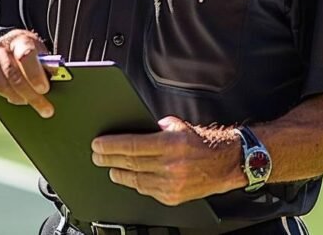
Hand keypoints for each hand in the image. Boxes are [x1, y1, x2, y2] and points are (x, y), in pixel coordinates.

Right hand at [0, 29, 53, 117]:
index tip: (44, 89)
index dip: (35, 74)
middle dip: (30, 94)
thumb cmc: (30, 49)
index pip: (26, 56)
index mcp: (20, 39)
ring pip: (3, 84)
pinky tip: (20, 100)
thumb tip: (57, 79)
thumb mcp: (40, 50)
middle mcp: (2, 46)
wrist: (10, 41)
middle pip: (14, 74)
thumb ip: (46, 63)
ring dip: (19, 98)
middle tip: (45, 108)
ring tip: (34, 106)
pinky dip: (8, 96)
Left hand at [90, 116, 244, 204]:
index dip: (111, 146)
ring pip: (136, 180)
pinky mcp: (173, 197)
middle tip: (96, 156)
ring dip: (118, 173)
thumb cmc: (202, 142)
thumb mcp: (178, 126)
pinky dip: (135, 184)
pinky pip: (147, 191)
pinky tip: (128, 178)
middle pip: (130, 163)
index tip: (97, 144)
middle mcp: (171, 165)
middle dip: (109, 159)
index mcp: (171, 143)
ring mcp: (172, 183)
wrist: (225, 163)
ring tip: (109, 168)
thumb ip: (156, 127)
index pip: (132, 145)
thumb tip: (134, 129)